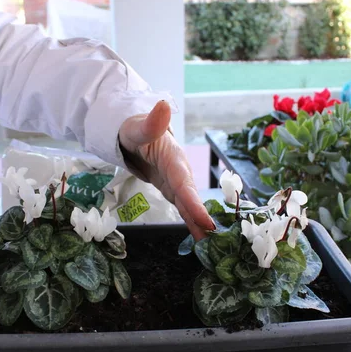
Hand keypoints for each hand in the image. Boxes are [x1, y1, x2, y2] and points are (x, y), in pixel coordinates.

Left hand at [119, 101, 214, 239]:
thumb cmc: (134, 129)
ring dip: (199, 224)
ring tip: (211, 246)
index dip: (194, 202)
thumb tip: (164, 105)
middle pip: (191, 198)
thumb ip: (150, 122)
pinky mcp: (173, 189)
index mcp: (173, 158)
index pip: (184, 183)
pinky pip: (184, 207)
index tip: (206, 221)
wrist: (135, 134)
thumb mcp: (137, 126)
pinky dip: (192, 222)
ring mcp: (177, 182)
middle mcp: (180, 172)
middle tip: (216, 239)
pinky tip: (201, 238)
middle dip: (203, 218)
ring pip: (189, 205)